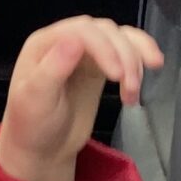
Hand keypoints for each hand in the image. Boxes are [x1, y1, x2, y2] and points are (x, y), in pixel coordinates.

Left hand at [0, 18, 162, 180]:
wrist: (43, 149)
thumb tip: (74, 41)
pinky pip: (126, 51)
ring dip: (135, 59)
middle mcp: (65, 41)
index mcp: (44, 43)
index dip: (105, 48)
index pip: (82, 31)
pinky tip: (147, 73)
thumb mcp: (36, 100)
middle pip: (105, 32)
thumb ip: (53, 69)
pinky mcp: (100, 66)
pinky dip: (140, 58)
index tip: (117, 75)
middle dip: (124, 56)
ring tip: (135, 89)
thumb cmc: (32, 126)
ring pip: (119, 38)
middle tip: (131, 86)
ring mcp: (85, 53)